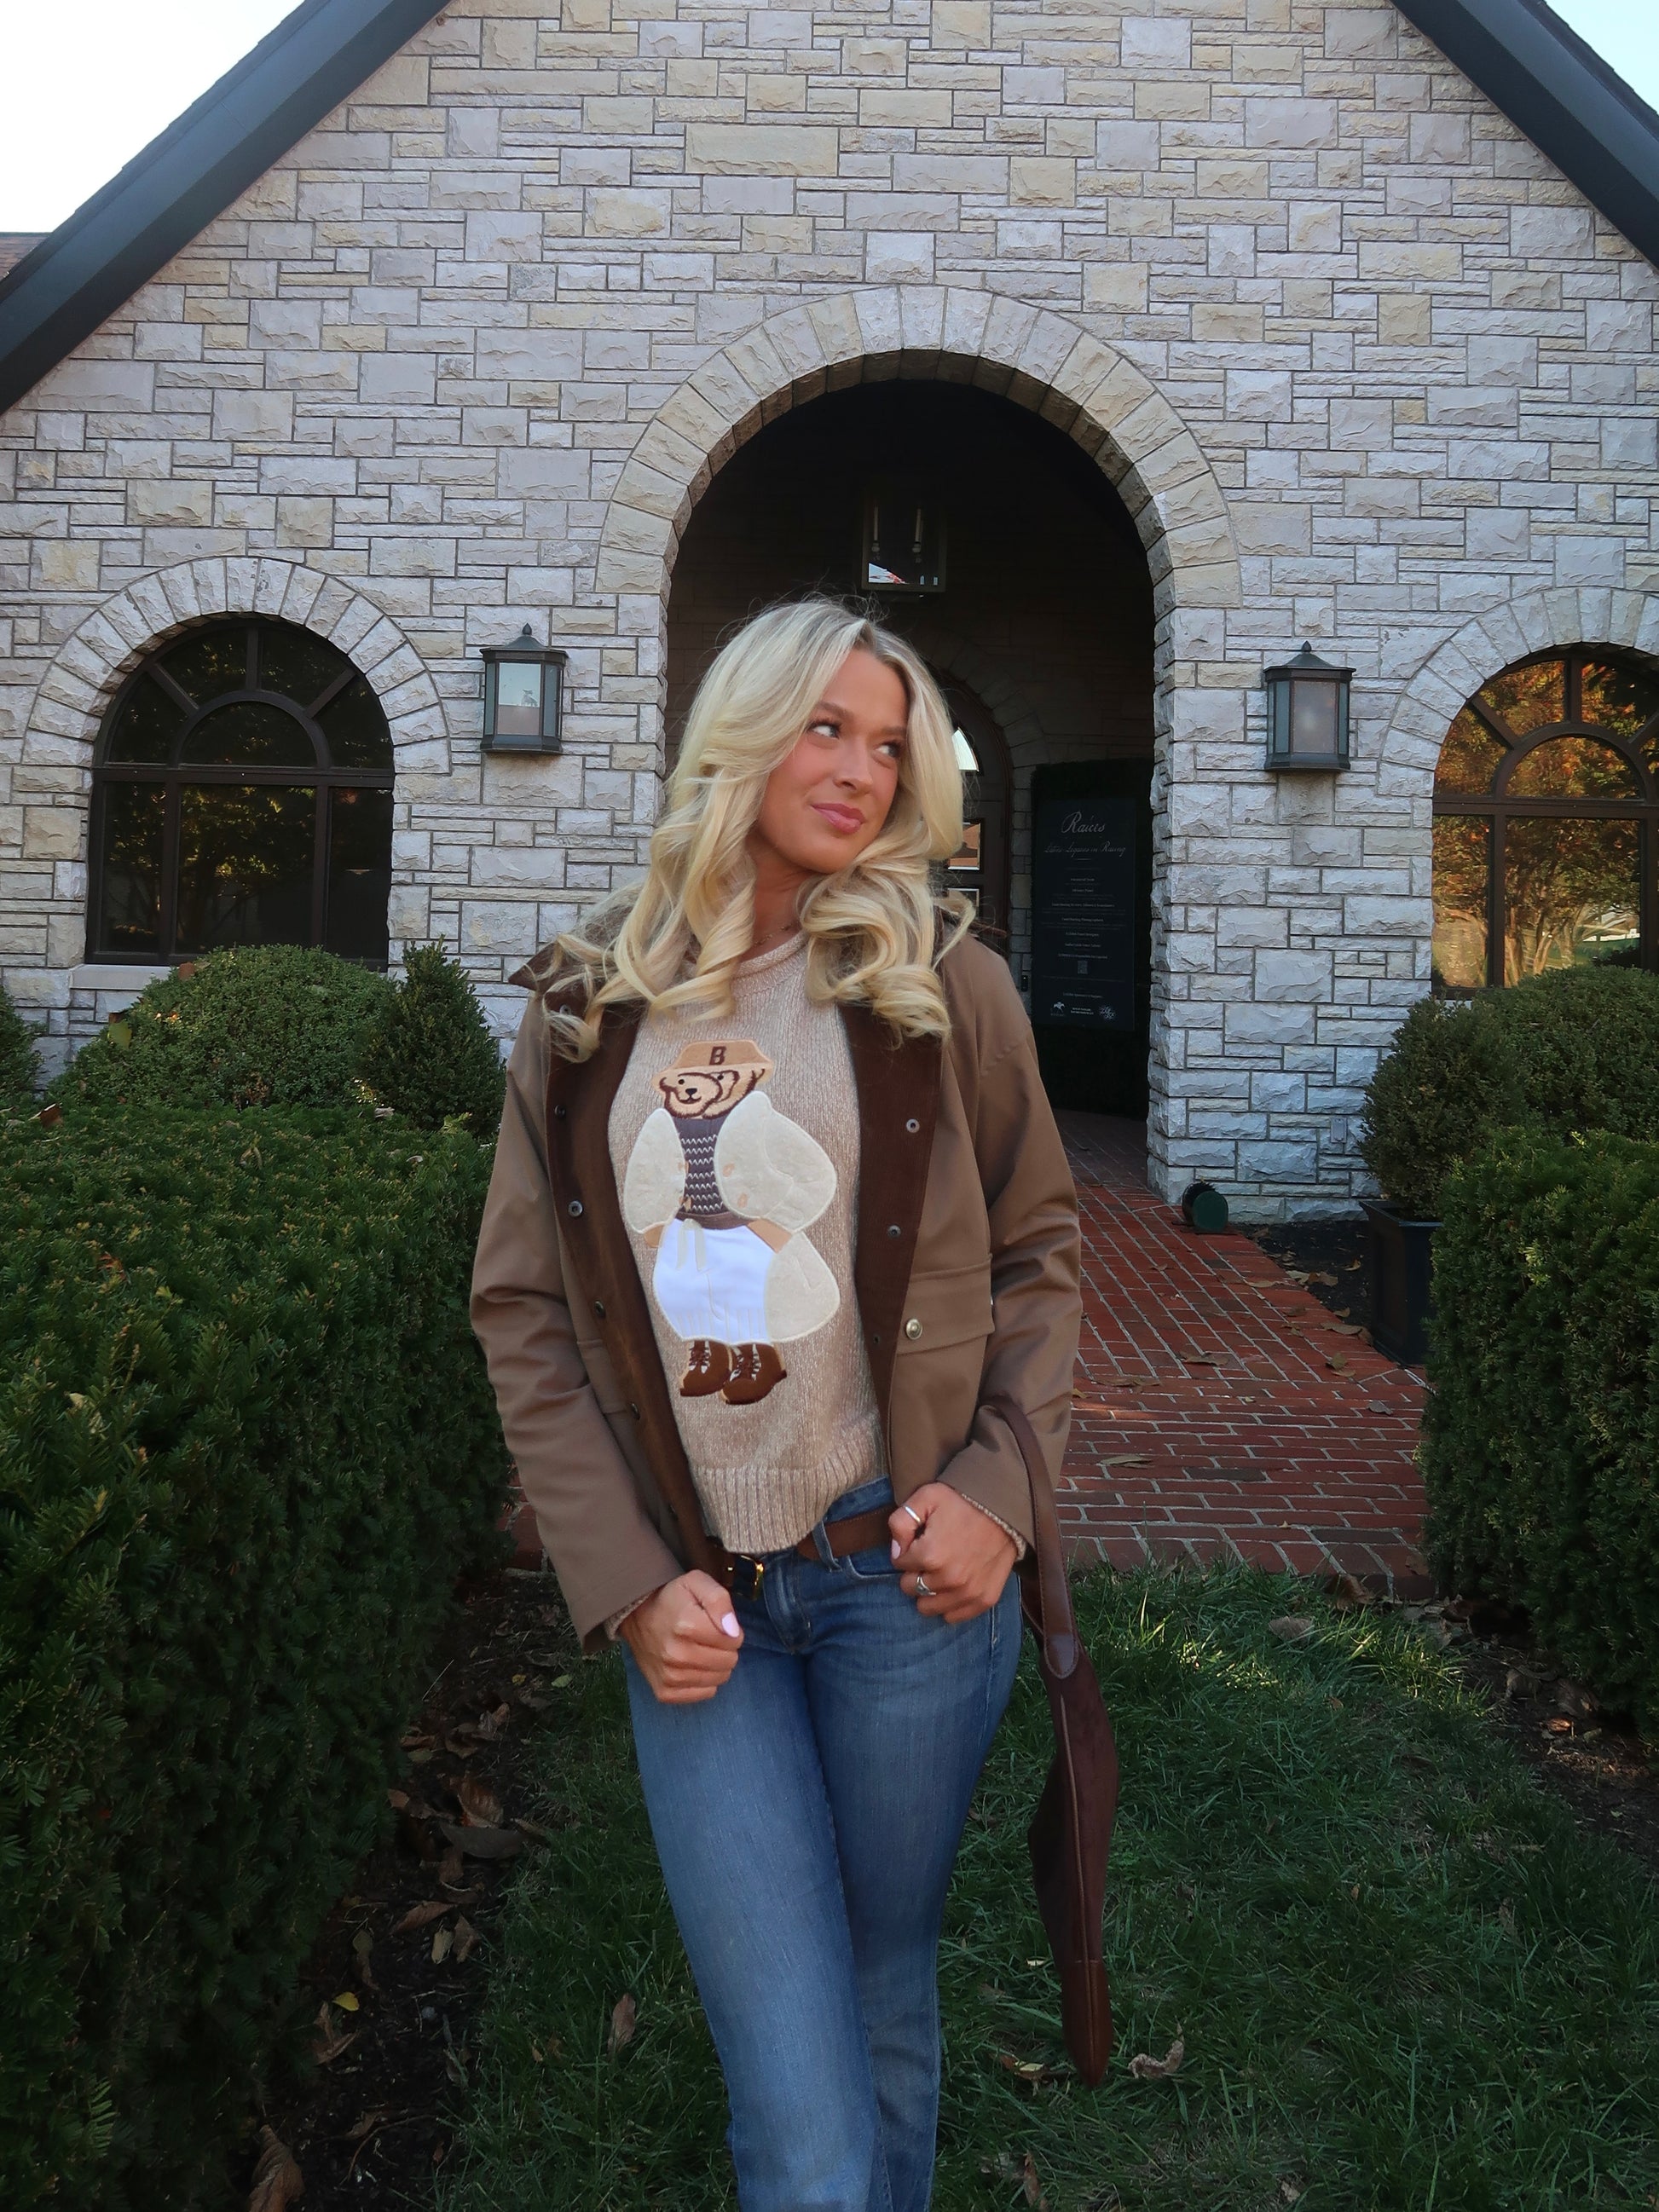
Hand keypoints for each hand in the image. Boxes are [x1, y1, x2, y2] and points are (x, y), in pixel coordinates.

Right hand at [620, 1571, 743, 1702]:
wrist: (636, 1616)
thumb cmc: (672, 1598)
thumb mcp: (697, 1583)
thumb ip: (719, 1601)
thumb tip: (733, 1631)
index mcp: (687, 1626)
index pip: (735, 1640)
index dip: (731, 1630)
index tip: (716, 1623)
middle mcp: (677, 1655)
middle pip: (729, 1662)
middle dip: (725, 1648)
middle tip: (708, 1637)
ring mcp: (669, 1676)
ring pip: (719, 1679)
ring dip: (715, 1665)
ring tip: (699, 1649)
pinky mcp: (665, 1692)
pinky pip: (705, 1693)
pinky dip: (705, 1681)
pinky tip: (693, 1666)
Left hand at [889, 1484, 1016, 1623]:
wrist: (1005, 1509)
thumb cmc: (963, 1501)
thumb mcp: (925, 1497)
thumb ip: (900, 1521)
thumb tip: (896, 1551)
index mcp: (930, 1555)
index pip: (899, 1563)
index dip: (906, 1551)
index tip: (919, 1541)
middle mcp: (948, 1579)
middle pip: (910, 1587)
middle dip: (915, 1572)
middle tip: (929, 1556)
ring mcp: (968, 1592)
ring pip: (927, 1607)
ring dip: (928, 1592)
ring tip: (940, 1572)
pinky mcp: (984, 1599)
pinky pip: (953, 1616)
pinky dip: (948, 1605)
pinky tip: (952, 1587)